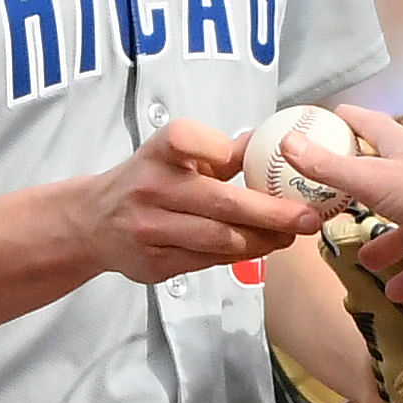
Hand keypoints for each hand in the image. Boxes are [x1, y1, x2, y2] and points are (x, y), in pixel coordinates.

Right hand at [81, 119, 320, 283]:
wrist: (93, 222)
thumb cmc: (147, 180)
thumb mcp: (173, 155)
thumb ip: (218, 150)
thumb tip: (269, 140)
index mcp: (157, 153)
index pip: (185, 139)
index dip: (219, 147)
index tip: (259, 155)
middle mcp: (150, 188)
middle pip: (221, 202)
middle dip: (273, 213)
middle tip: (309, 218)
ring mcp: (150, 229)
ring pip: (219, 239)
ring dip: (263, 240)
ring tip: (291, 236)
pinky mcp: (154, 263)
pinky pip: (208, 261)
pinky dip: (240, 256)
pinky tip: (261, 248)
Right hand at [285, 108, 402, 298]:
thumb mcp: (369, 179)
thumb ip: (327, 167)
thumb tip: (287, 143)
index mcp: (401, 146)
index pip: (368, 123)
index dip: (346, 120)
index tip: (327, 121)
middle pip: (386, 177)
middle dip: (362, 192)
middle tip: (340, 203)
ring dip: (388, 242)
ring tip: (367, 260)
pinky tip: (395, 292)